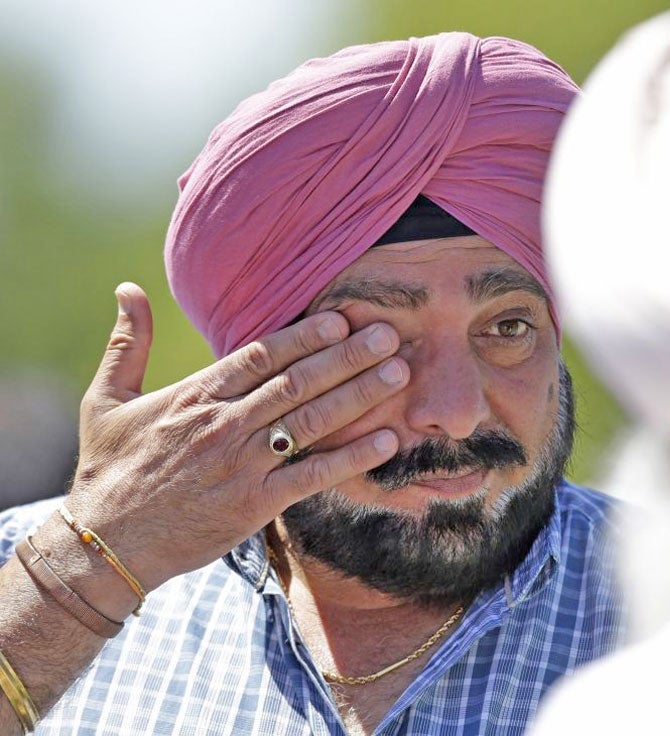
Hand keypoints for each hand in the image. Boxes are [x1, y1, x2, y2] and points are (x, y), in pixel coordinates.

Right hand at [63, 282, 406, 596]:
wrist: (104, 547)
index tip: (342, 318)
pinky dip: (351, 459)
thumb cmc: (109, 471)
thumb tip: (127, 289)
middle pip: (296, 383)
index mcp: (195, 395)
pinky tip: (386, 441)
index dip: (305, 336)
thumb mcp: (106, 400)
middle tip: (388, 336)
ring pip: (310, 422)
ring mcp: (242, 466)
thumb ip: (127, 344)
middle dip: (347, 358)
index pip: (260, 356)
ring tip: (398, 375)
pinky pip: (312, 477)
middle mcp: (224, 425)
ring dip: (359, 396)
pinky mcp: (254, 506)